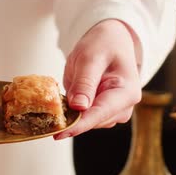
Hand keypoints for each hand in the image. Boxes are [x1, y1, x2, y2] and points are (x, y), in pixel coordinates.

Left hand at [55, 19, 141, 139]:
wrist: (110, 41)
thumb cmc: (103, 45)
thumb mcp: (91, 57)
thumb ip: (85, 82)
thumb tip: (79, 107)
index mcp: (127, 93)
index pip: (99, 114)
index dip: (78, 126)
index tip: (59, 133)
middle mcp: (124, 106)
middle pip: (93, 121)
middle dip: (72, 121)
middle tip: (48, 115)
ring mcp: (114, 111)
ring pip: (88, 122)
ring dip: (71, 117)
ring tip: (58, 103)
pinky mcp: (102, 111)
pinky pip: (85, 118)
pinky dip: (73, 113)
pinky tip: (64, 104)